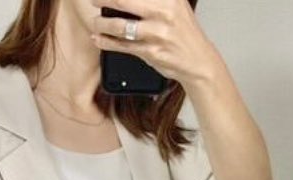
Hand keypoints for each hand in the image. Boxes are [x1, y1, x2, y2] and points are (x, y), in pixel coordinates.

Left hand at [89, 0, 221, 89]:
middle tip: (94, 0)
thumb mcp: (175, 4)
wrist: (198, 61)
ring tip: (96, 23)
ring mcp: (157, 33)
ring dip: (103, 24)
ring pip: (121, 26)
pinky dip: (107, 42)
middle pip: (124, 0)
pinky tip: (99, 39)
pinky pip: (123, 46)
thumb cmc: (183, 32)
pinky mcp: (151, 52)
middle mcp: (163, 12)